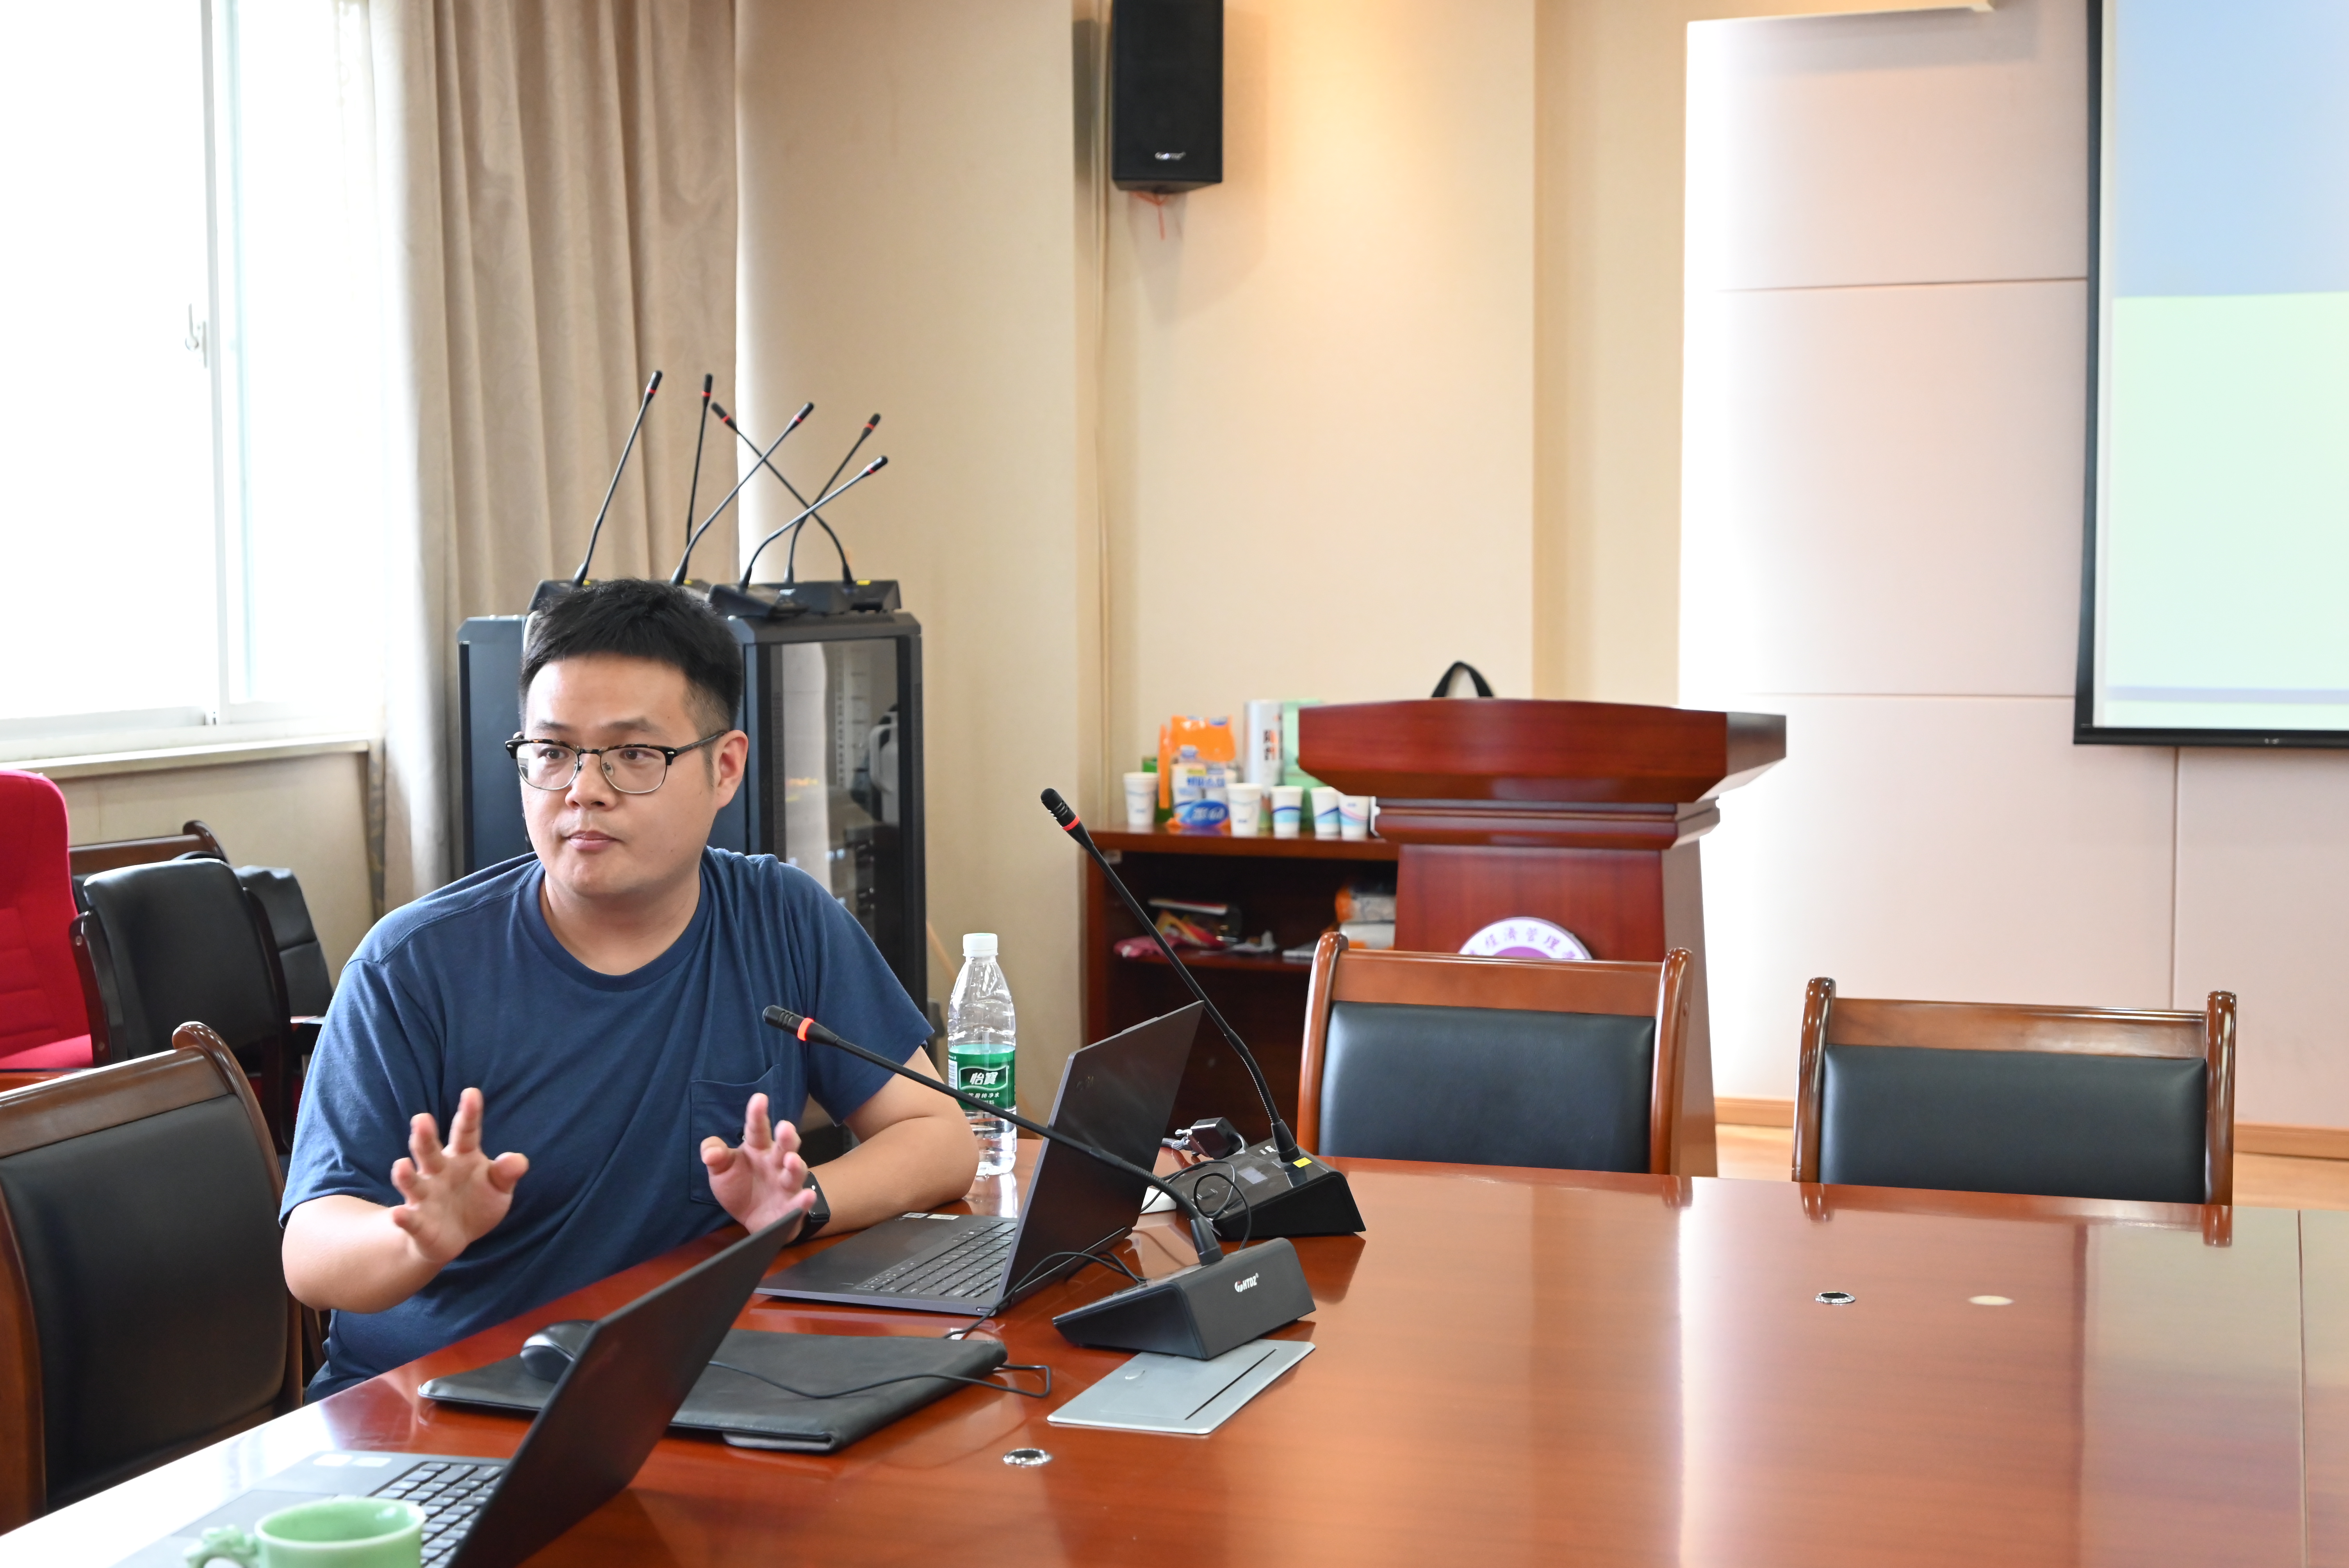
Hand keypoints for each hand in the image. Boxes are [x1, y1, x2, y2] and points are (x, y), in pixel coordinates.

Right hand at [388, 1087, 529, 1266]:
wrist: (457, 1237)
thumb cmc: (478, 1201)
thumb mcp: (499, 1186)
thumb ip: (506, 1173)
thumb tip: (518, 1161)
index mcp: (462, 1156)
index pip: (466, 1131)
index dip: (469, 1113)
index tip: (472, 1093)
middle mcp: (438, 1171)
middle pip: (429, 1151)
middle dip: (424, 1136)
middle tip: (421, 1119)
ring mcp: (424, 1196)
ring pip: (412, 1181)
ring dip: (405, 1174)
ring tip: (401, 1165)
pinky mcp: (418, 1223)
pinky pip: (409, 1219)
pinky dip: (403, 1217)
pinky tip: (397, 1214)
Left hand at [701, 1092, 816, 1235]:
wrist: (752, 1217)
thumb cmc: (739, 1186)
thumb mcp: (721, 1170)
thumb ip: (715, 1155)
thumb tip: (709, 1153)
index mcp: (757, 1149)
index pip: (757, 1129)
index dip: (758, 1115)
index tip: (760, 1098)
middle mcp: (775, 1162)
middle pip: (784, 1146)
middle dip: (786, 1137)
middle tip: (784, 1126)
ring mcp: (786, 1184)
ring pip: (795, 1172)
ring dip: (795, 1166)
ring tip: (791, 1160)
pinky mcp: (791, 1206)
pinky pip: (799, 1202)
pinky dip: (804, 1200)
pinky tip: (808, 1196)